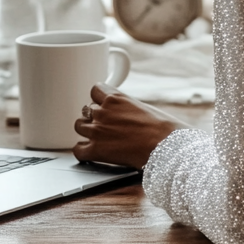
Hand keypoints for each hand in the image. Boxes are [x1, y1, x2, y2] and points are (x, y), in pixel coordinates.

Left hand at [73, 83, 188, 169]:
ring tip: (98, 139)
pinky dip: (83, 152)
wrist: (165, 146)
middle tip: (106, 126)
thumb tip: (123, 113)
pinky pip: (78, 150)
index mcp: (115, 97)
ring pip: (79, 127)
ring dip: (87, 132)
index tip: (103, 105)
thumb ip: (125, 107)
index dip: (99, 99)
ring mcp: (97, 131)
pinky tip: (91, 154)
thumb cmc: (162, 128)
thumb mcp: (143, 107)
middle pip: (86, 110)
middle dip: (94, 117)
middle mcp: (103, 112)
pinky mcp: (96, 150)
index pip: (95, 90)